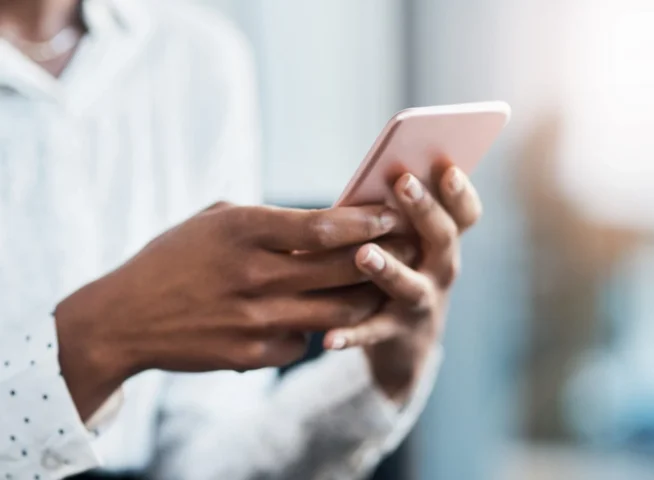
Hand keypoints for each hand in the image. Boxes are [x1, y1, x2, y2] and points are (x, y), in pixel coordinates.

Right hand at [55, 201, 410, 419]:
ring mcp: (255, 320)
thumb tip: (328, 221)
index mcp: (243, 231)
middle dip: (384, 255)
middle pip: (342, 269)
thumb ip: (270, 220)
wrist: (126, 318)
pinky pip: (306, 343)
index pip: (323, 226)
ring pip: (338, 313)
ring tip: (385, 283)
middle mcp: (254, 276)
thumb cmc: (174, 258)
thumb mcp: (215, 220)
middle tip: (410, 246)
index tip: (393, 215)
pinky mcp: (252, 355)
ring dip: (367, 297)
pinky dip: (321, 330)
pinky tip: (325, 316)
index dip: (366, 220)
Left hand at [323, 167, 481, 402]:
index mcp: (443, 240)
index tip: (448, 168)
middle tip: (405, 183)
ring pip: (411, 285)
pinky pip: (373, 332)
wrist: (406, 343)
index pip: (465, 214)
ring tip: (364, 254)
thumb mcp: (405, 239)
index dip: (460, 192)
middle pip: (442, 239)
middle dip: (425, 210)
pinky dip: (352, 335)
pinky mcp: (394, 332)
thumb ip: (394, 212)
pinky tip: (329, 338)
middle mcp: (441, 269)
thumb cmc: (397, 268)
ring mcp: (421, 302)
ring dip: (388, 269)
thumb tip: (372, 172)